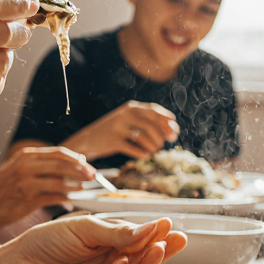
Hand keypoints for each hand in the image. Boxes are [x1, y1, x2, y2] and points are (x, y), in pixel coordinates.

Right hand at [0, 146, 95, 240]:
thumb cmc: (5, 189)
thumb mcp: (19, 169)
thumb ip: (42, 165)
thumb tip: (73, 164)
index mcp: (25, 156)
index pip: (58, 153)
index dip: (76, 158)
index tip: (87, 164)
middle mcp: (25, 166)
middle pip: (62, 164)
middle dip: (81, 170)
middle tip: (93, 176)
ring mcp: (26, 182)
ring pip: (59, 181)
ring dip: (75, 185)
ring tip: (84, 188)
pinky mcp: (27, 199)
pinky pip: (53, 197)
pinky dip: (65, 198)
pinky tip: (71, 200)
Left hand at [0, 216, 186, 263]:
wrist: (18, 263)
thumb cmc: (48, 241)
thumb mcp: (85, 229)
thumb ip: (117, 233)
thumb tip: (152, 228)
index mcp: (112, 243)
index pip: (142, 239)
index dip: (157, 233)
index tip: (170, 224)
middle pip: (145, 261)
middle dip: (162, 250)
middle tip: (176, 239)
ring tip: (154, 249)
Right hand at [63, 101, 179, 160]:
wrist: (89, 138)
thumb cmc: (115, 130)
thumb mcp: (130, 120)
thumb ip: (149, 122)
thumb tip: (174, 130)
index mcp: (131, 107)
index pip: (155, 111)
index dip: (168, 122)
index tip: (174, 133)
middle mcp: (125, 115)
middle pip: (151, 124)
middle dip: (162, 136)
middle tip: (164, 144)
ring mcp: (118, 127)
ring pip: (143, 137)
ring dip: (153, 146)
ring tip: (154, 150)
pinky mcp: (113, 141)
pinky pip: (133, 148)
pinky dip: (142, 153)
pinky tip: (145, 155)